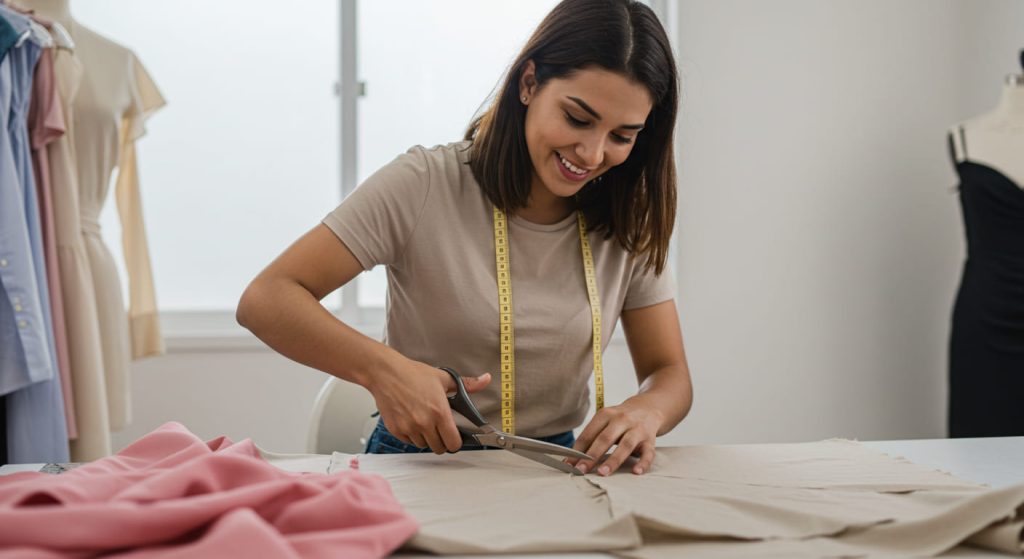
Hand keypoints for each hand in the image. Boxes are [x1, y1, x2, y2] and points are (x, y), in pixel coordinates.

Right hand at [367, 358, 490, 453]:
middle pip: (439, 448)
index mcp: (439, 412)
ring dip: (426, 438)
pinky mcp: (396, 429)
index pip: (453, 443)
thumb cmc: (412, 374)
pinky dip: (412, 436)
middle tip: (439, 429)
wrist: (385, 373)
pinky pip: (409, 441)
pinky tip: (412, 421)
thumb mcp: (443, 378)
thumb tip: (485, 380)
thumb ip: (467, 384)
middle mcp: (425, 423)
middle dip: (441, 441)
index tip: (454, 436)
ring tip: (425, 422)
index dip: (455, 442)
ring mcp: (409, 428)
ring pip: (423, 445)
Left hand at [568, 397, 662, 475]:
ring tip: (603, 473)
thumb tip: (571, 460)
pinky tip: (636, 471)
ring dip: (613, 460)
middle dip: (591, 456)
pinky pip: (648, 452)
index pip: (589, 433)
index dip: (578, 450)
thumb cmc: (620, 419)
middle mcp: (622, 420)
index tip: (569, 464)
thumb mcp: (605, 420)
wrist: (649, 407)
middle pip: (605, 438)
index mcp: (606, 414)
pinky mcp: (650, 440)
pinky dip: (643, 462)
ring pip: (625, 445)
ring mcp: (637, 429)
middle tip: (580, 470)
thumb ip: (592, 437)